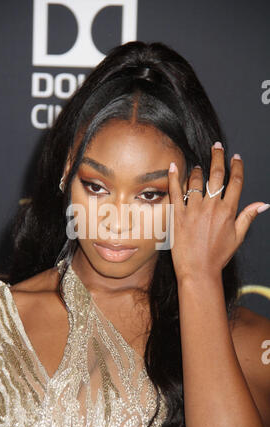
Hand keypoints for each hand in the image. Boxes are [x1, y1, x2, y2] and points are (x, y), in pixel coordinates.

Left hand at [168, 142, 268, 280]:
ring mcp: (194, 210)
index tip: (236, 157)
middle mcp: (212, 207)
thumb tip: (263, 204)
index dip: (236, 167)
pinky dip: (174, 177)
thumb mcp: (237, 237)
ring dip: (199, 170)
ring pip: (197, 181)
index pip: (235, 182)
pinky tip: (174, 166)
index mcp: (228, 211)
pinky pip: (175, 192)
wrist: (198, 270)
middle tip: (217, 146)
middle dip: (218, 157)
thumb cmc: (218, 256)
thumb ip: (247, 217)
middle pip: (216, 175)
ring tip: (199, 166)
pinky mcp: (178, 215)